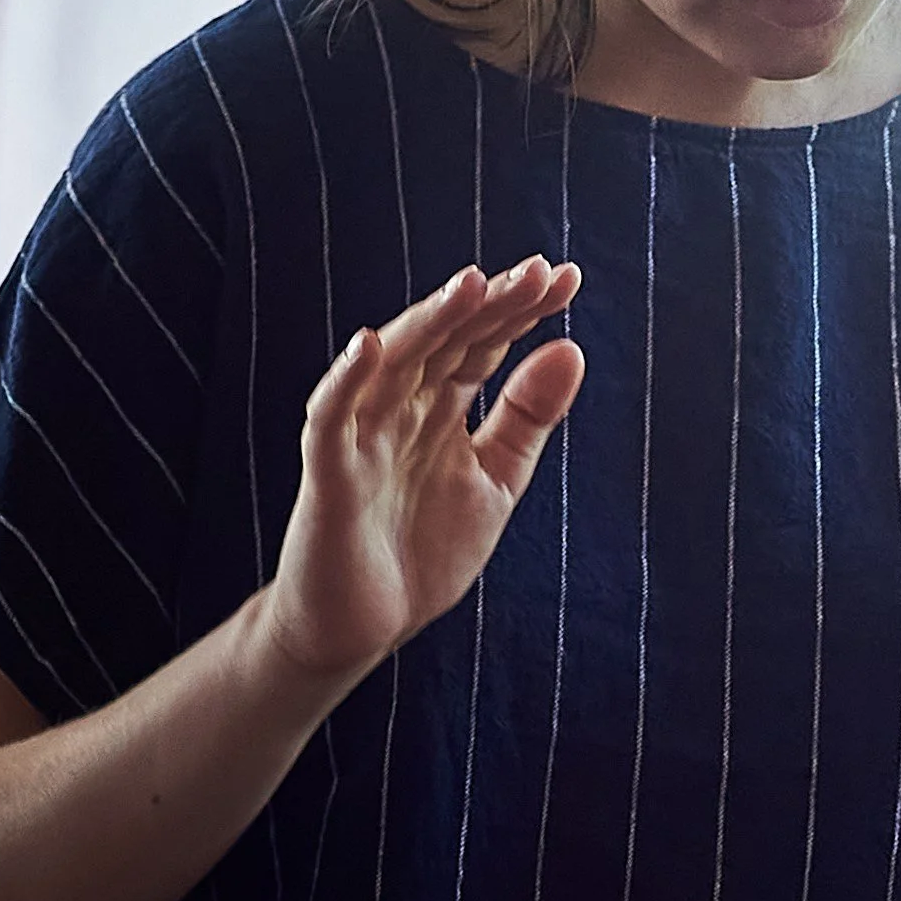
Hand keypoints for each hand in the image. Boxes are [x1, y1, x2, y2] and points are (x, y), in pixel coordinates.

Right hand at [265, 258, 584, 680]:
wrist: (361, 629)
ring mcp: (363, 435)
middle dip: (490, 305)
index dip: (521, 310)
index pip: (483, 342)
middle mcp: (402, 407)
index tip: (565, 278)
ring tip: (470, 285)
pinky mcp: (328, 473)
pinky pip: (331, 418)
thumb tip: (571, 348)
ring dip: (429, 322)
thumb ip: (527, 418)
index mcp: (442, 406)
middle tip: (535, 272)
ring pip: (394, 363)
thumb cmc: (421, 552)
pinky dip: (346, 381)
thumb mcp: (496, 481)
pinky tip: (370, 344)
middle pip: (446, 340)